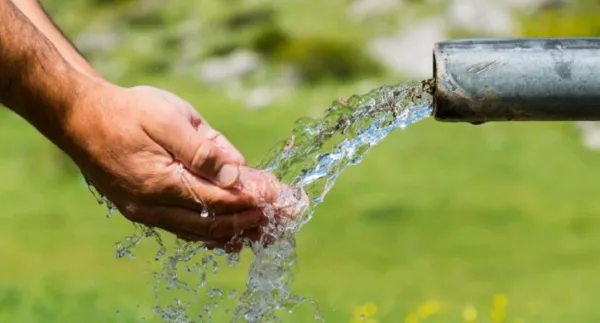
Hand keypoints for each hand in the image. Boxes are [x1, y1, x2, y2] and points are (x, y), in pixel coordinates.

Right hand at [62, 82, 285, 243]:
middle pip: (213, 223)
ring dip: (236, 230)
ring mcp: (146, 212)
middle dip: (252, 219)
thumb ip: (203, 149)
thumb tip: (237, 174)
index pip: (219, 200)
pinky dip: (212, 233)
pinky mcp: (143, 211)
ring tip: (267, 227)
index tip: (281, 197)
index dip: (253, 200)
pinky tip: (233, 235)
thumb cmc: (128, 111)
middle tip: (284, 216)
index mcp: (161, 182)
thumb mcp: (169, 118)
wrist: (81, 118)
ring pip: (200, 232)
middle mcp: (152, 207)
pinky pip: (185, 230)